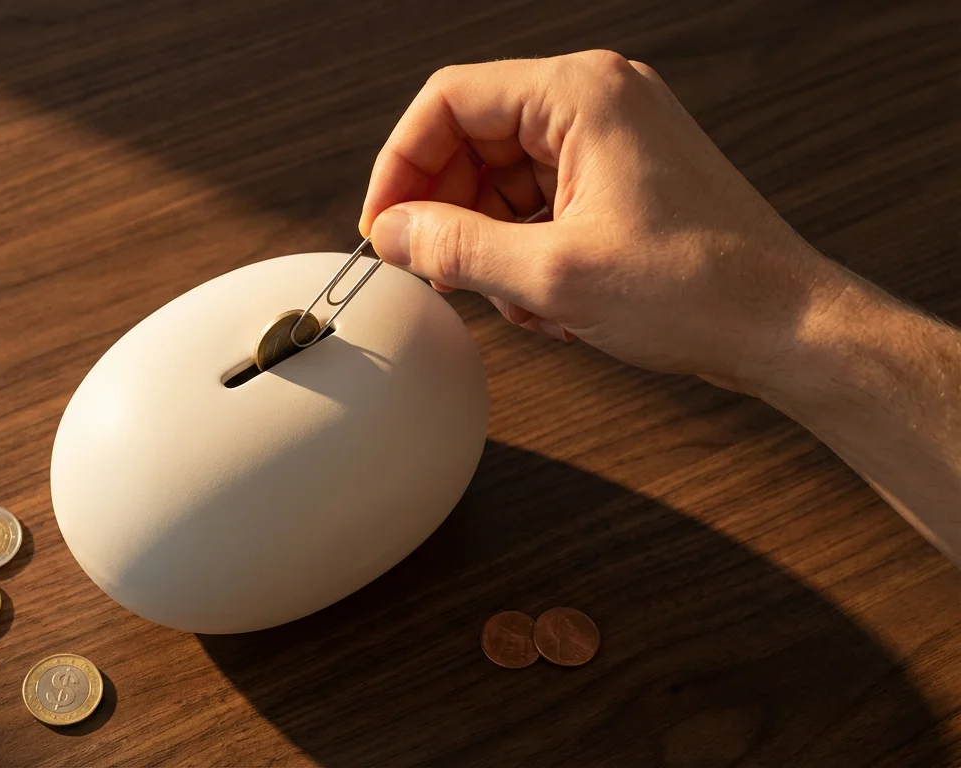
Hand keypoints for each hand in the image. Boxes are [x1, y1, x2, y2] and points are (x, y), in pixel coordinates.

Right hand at [360, 50, 854, 394]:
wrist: (784, 326)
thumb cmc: (699, 290)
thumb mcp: (554, 275)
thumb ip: (457, 247)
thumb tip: (393, 233)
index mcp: (581, 95)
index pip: (450, 101)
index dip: (401, 164)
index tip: (382, 225)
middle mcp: (596, 101)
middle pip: (473, 137)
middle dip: (445, 210)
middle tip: (430, 268)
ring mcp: (610, 138)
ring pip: (501, 175)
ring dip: (486, 240)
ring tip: (508, 299)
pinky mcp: (619, 177)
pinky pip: (537, 199)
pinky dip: (522, 248)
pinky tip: (540, 301)